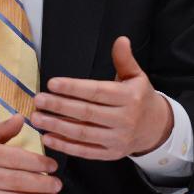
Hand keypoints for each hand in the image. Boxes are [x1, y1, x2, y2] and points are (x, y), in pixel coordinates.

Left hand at [31, 36, 173, 159]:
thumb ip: (125, 59)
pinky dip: (66, 146)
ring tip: (37, 118)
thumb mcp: (137, 76)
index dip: (73, 88)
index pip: (97, 92)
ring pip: (83, 133)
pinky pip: (85, 151)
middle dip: (59, 106)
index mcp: (129, 97)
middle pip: (87, 112)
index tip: (52, 83)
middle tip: (38, 100)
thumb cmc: (140, 97)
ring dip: (57, 126)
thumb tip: (121, 39)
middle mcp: (124, 119)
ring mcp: (117, 139)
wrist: (156, 128)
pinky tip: (48, 138)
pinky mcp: (111, 154)